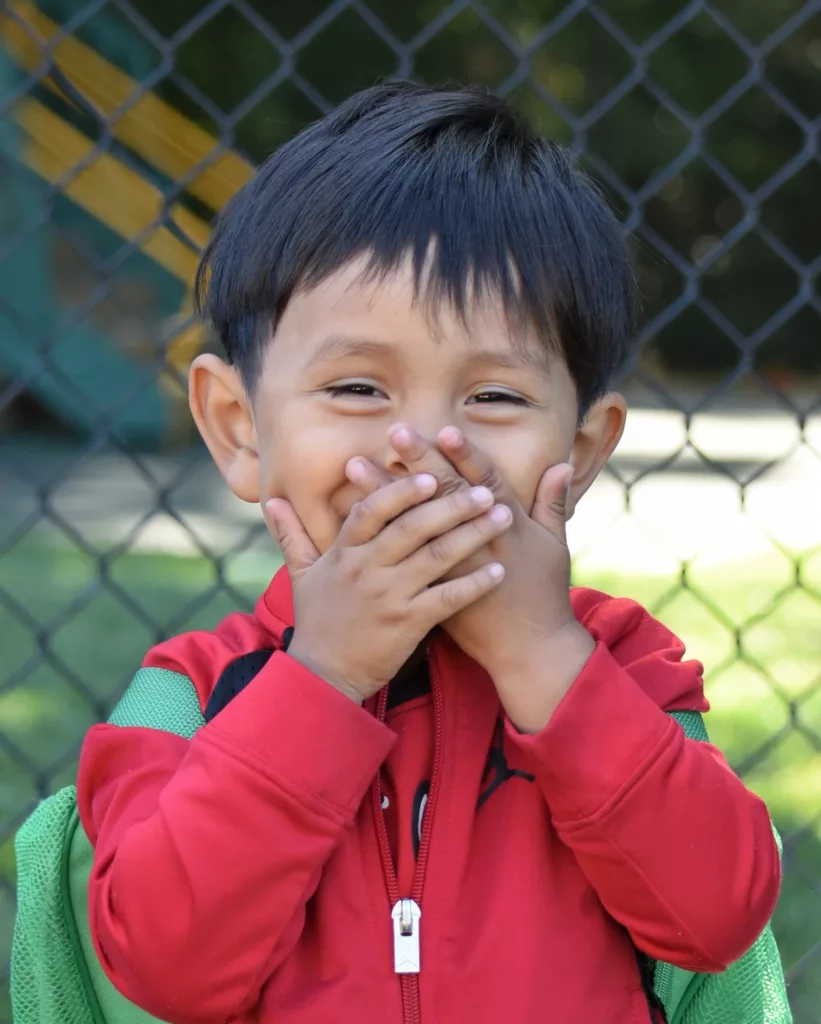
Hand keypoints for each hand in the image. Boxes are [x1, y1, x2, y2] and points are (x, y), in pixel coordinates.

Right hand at [266, 470, 512, 702]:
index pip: (372, 511)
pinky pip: (447, 598)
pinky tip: (499, 571)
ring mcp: (389, 597)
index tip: (430, 474)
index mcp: (344, 553)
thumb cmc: (317, 621)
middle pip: (412, 528)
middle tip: (484, 490)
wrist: (324, 676)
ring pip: (436, 557)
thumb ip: (291, 534)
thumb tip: (271, 499)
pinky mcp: (408, 624)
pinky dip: (475, 584)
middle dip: (451, 505)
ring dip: (472, 535)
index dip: (401, 490)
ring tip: (501, 517)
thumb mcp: (301, 575)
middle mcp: (367, 570)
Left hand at [350, 425, 594, 729]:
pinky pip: (400, 556)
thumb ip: (552, 503)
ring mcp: (452, 567)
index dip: (466, 455)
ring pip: (414, 521)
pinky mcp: (432, 589)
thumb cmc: (543, 594)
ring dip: (385, 491)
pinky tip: (354, 517)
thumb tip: (562, 463)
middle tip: (396, 431)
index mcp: (510, 526)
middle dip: (420, 461)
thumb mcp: (555, 546)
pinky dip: (378, 536)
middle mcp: (478, 541)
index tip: (445, 430)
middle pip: (445, 494)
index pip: (486, 481)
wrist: (529, 649)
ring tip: (356, 464)